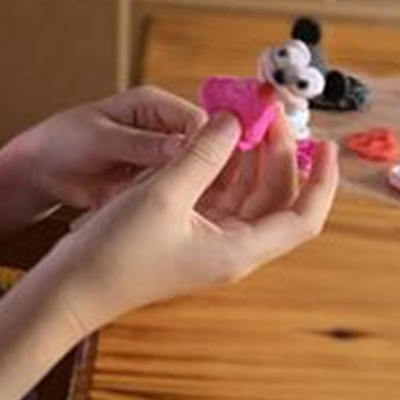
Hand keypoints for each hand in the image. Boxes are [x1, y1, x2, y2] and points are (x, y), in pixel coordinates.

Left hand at [17, 85, 208, 212]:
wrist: (44, 169)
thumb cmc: (64, 140)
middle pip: (203, 149)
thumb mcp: (100, 139)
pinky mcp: (155, 180)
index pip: (198, 121)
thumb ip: (139, 143)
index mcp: (154, 104)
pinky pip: (177, 192)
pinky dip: (178, 205)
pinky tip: (179, 221)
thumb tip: (179, 146)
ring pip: (193, 174)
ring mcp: (161, 156)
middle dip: (207, 174)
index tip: (211, 174)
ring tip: (193, 215)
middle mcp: (164, 127)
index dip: (210, 146)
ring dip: (194, 193)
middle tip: (207, 202)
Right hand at [49, 111, 338, 336]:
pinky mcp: (184, 231)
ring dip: (248, 156)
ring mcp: (207, 239)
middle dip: (277, 154)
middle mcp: (231, 246)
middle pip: (275, 198)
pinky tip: (208, 139)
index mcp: (238, 248)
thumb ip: (203, 154)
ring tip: (240, 118)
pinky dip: (219, 165)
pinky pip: (216, 193)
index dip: (321, 181)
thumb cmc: (118, 252)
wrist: (73, 286)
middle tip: (267, 113)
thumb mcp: (164, 194)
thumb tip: (234, 121)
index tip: (326, 144)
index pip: (303, 217)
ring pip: (245, 192)